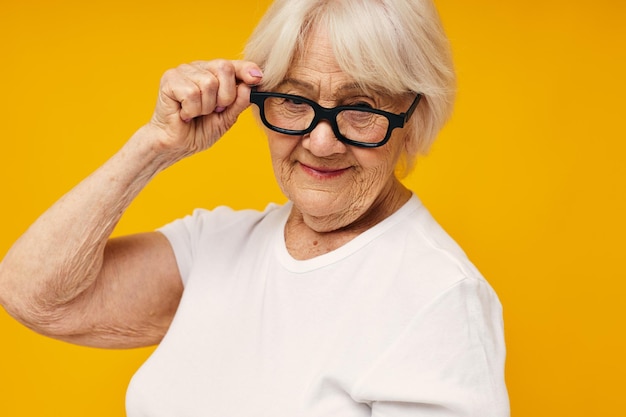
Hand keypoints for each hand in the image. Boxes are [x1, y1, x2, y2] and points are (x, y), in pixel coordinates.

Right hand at [146, 60, 262, 163]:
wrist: (177, 145)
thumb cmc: (199, 130)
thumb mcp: (227, 118)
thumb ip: (239, 102)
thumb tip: (249, 85)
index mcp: (215, 75)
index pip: (234, 65)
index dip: (247, 69)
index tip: (257, 78)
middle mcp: (200, 68)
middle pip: (224, 68)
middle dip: (225, 96)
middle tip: (214, 110)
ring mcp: (184, 71)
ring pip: (208, 83)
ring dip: (206, 107)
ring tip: (196, 113)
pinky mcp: (169, 79)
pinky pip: (192, 93)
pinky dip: (192, 110)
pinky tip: (185, 114)